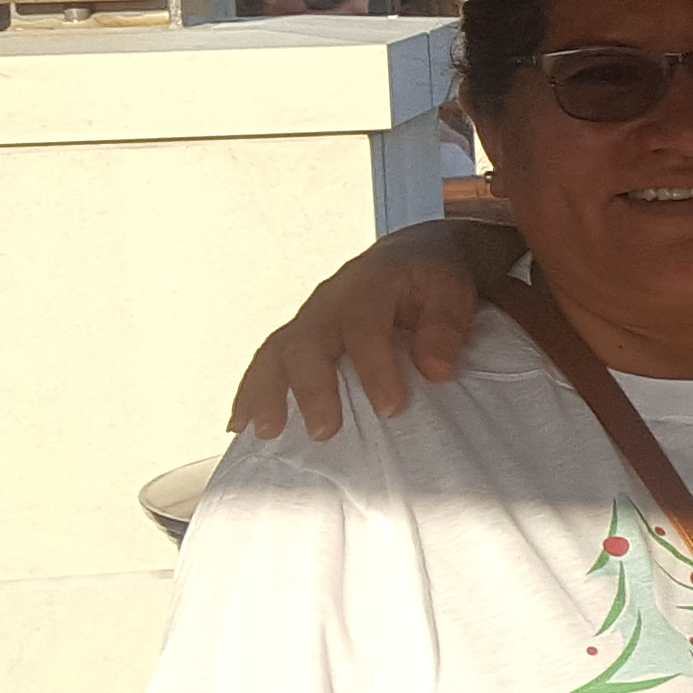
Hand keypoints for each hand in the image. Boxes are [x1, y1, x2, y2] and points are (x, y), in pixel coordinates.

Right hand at [232, 224, 502, 435]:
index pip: (365, 326)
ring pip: (276, 353)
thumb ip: (445, 328)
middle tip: (323, 431)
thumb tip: (435, 370)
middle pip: (307, 341)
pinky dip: (250, 393)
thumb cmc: (432, 282)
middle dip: (312, 388)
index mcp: (369, 285)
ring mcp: (308, 319)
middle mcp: (329, 301)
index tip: (390, 407)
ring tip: (267, 433)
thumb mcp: (452, 293)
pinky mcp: (297, 337)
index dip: (375, 367)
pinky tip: (240, 426)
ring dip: (267, 393)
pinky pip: (266, 363)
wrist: (410, 258)